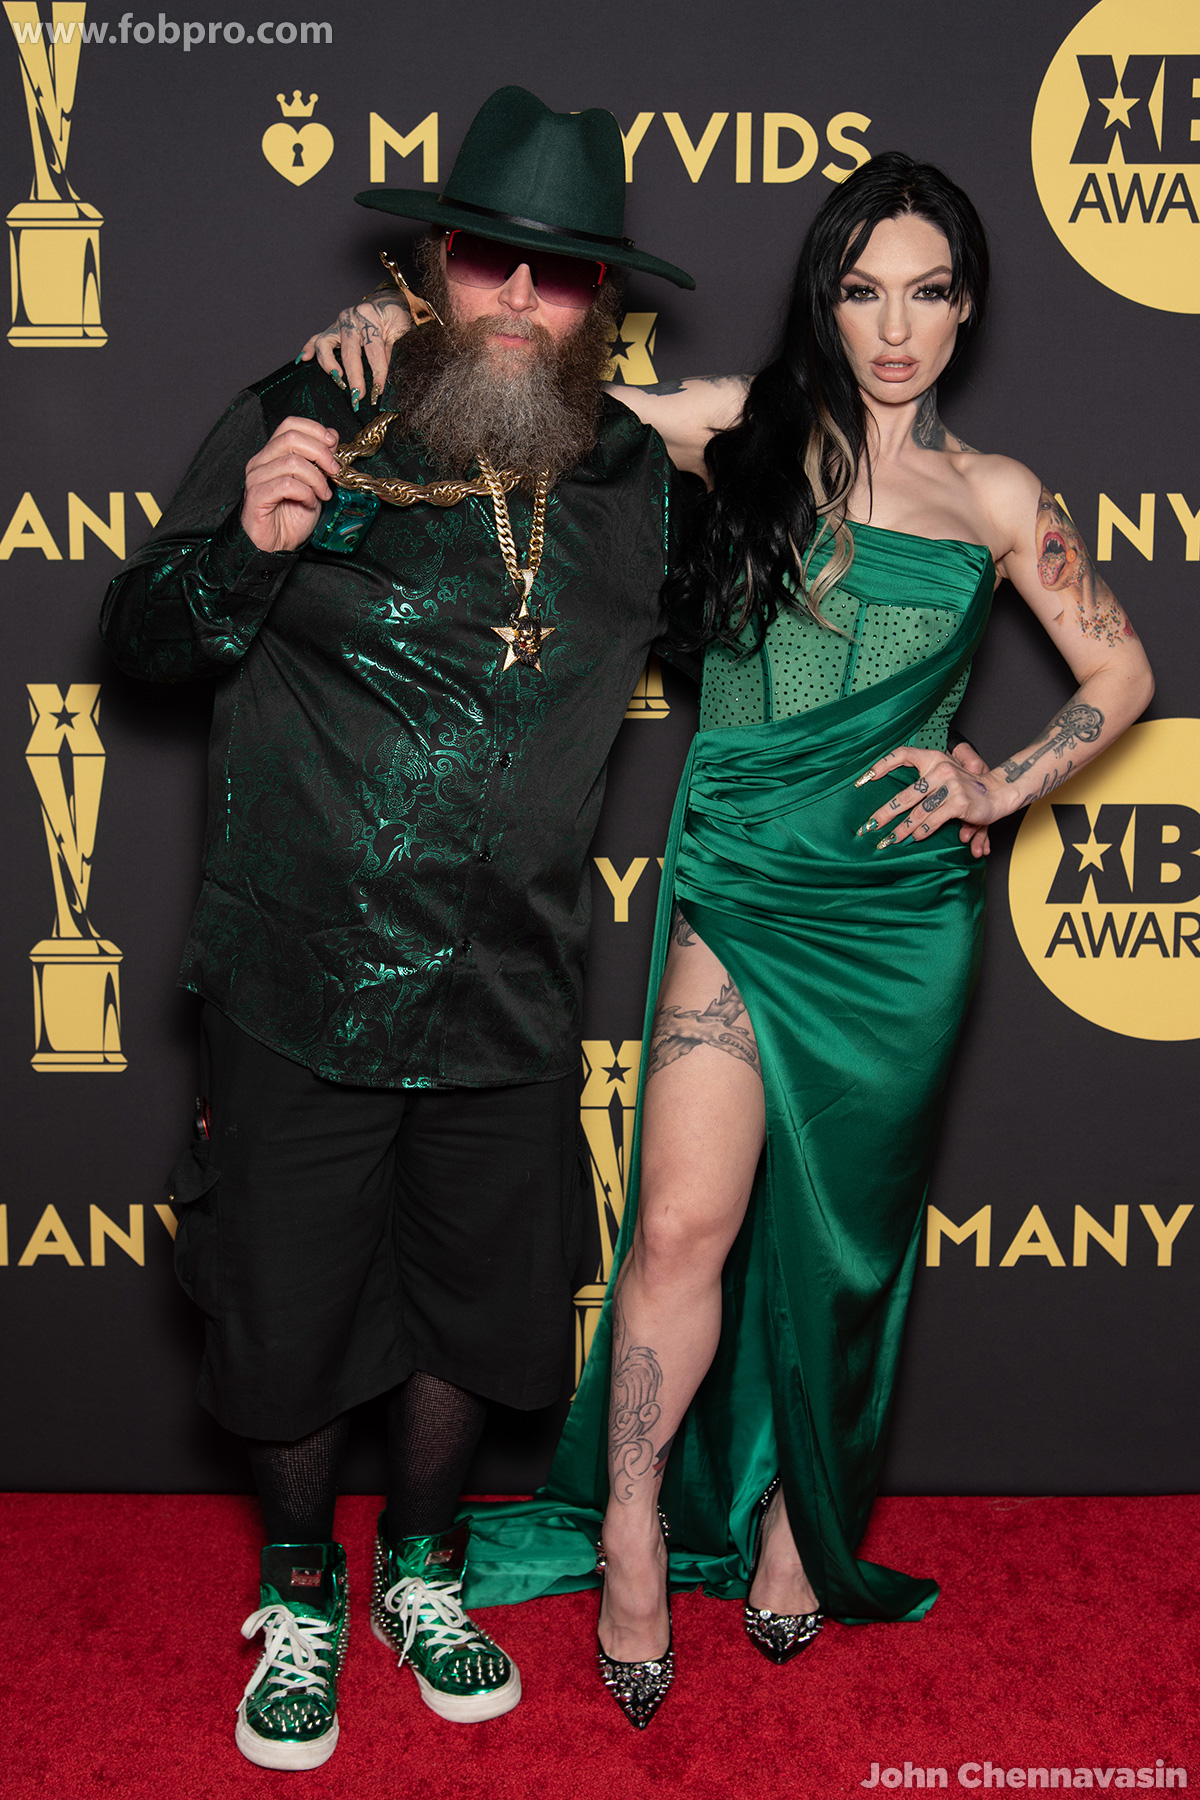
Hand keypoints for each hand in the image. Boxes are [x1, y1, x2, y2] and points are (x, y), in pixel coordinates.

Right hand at [241, 416, 340, 554]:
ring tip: (323, 494)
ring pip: (292, 461)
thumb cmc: (291, 517)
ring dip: (316, 479)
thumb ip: (320, 463)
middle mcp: (261, 461)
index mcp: (273, 453)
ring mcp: (257, 477)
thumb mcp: (314, 485)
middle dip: (321, 453)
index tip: (333, 445)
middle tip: (335, 471)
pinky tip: (310, 503)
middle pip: (292, 437)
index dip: (315, 430)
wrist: (275, 546)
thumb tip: (332, 438)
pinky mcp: (257, 496)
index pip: (290, 424)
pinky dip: (305, 493)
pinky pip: (286, 484)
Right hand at [297, 294, 411, 409]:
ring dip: (329, 365)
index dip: (377, 373)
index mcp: (370, 316)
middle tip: (358, 395)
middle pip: (349, 351)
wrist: (389, 301)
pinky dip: (309, 349)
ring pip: (325, 344)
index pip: (373, 350)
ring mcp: (339, 323)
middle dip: (354, 376)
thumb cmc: (396, 316)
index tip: (378, 391)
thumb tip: (383, 380)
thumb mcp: (401, 332)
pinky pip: (316, 339)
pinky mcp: (332, 329)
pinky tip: (304, 360)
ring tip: (337, 380)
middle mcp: (351, 318)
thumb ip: (391, 352)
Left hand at [855, 744, 1009, 860]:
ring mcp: (950, 785)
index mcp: (934, 758)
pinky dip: (922, 831)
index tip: (865, 778)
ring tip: (890, 839)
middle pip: (905, 795)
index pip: (903, 754)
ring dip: (902, 829)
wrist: (998, 792)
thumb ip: (924, 782)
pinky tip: (915, 838)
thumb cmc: (967, 786)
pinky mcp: (958, 802)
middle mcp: (940, 768)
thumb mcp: (945, 774)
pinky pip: (933, 820)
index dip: (883, 764)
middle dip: (885, 814)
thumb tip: (896, 799)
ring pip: (918, 812)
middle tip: (869, 826)